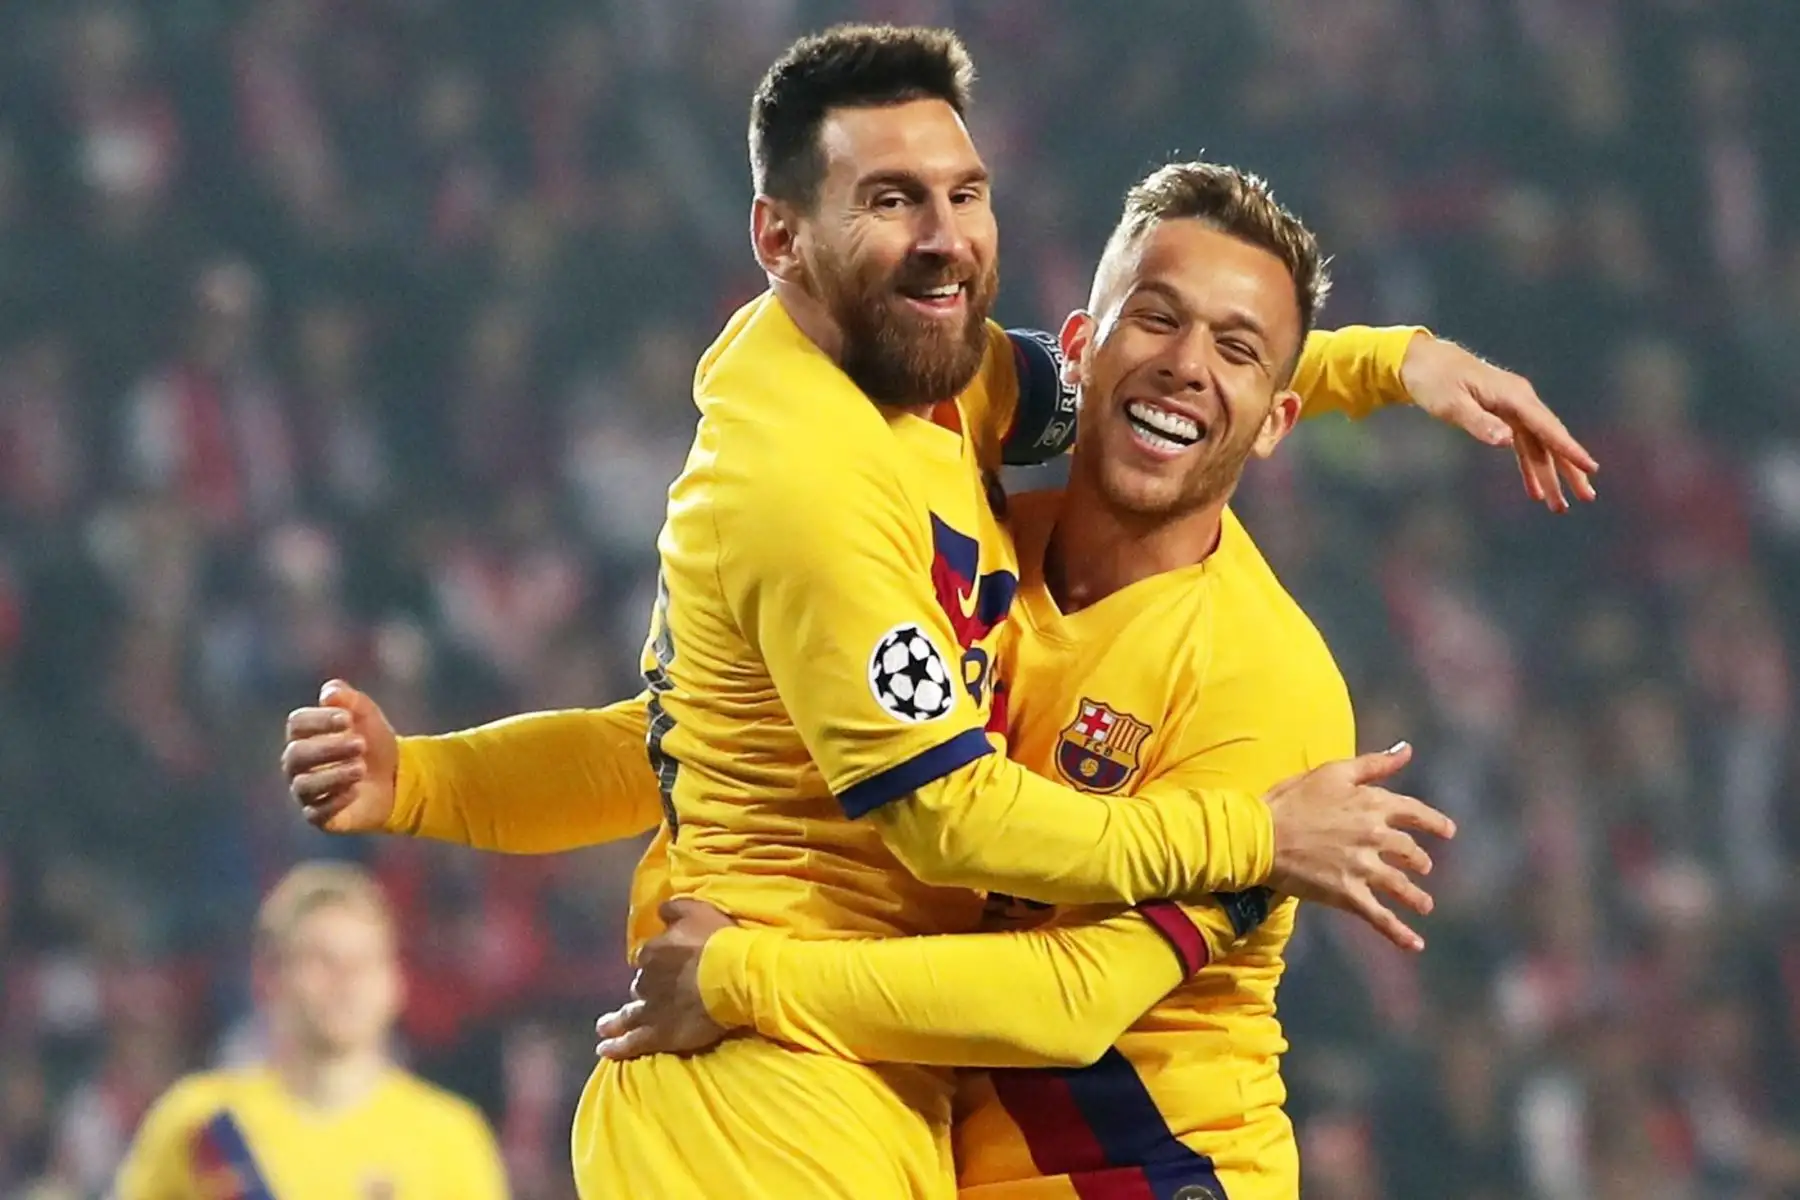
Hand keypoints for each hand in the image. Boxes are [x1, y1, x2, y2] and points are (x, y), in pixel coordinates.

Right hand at [281, 680, 397, 832]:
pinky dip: (336, 800)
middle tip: (361, 744)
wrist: (395, 779)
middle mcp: (298, 764)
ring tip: (362, 768)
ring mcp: (305, 791)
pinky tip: (356, 790)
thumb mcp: (368, 717)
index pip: (297, 724)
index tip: (348, 719)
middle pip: (296, 754)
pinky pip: (316, 812)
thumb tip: (329, 693)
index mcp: (304, 735)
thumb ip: (350, 700)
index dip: (320, 719)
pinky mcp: (318, 816)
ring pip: (303, 785)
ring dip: (334, 775)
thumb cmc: (373, 743)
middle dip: (328, 748)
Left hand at [595, 899, 737, 1059]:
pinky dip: (616, 1047)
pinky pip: (631, 1043)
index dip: (657, 963)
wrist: (733, 975)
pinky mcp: (658, 1034)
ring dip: (615, 1021)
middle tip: (644, 998)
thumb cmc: (718, 941)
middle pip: (641, 986)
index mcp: (653, 952)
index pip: (648, 958)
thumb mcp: (696, 910)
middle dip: (644, 991)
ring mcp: (649, 1010)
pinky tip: (604, 1050)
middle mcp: (645, 980)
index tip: (665, 966)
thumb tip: (661, 911)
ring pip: (627, 1016)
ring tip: (604, 1027)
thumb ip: (673, 909)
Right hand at [1264, 743, 1454, 952]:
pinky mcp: (1348, 893)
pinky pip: (1380, 916)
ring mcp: (1363, 867)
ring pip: (1401, 885)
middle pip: (1409, 851)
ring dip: (1416, 897)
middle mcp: (1375, 836)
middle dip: (1419, 861)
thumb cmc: (1291, 799)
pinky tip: (1415, 944)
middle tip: (1423, 867)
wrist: (1261, 835)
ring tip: (1425, 905)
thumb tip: (1407, 750)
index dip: (1435, 822)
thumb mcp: (1332, 771)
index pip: (1415, 812)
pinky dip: (1399, 932)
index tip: (1449, 831)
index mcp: (1373, 804)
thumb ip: (1373, 764)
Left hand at [1400, 335, 1597, 512]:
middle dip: (1569, 470)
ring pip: (1539, 446)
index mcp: (1513, 396)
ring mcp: (1514, 408)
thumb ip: (1480, 423)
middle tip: (1586, 498)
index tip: (1590, 468)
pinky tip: (1534, 492)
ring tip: (1559, 506)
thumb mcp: (1451, 404)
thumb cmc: (1434, 381)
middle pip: (1550, 439)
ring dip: (1549, 476)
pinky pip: (1523, 445)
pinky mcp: (1504, 415)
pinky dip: (1528, 468)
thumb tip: (1507, 441)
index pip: (1547, 427)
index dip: (1569, 450)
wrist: (1422, 360)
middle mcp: (1521, 401)